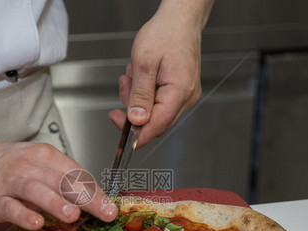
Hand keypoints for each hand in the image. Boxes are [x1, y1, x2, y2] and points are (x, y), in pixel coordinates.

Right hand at [0, 141, 117, 230]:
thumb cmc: (12, 166)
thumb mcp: (41, 164)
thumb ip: (64, 180)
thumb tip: (95, 200)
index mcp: (46, 156)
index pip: (75, 173)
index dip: (95, 191)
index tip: (111, 207)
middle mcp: (29, 166)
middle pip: (60, 181)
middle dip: (85, 198)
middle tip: (105, 213)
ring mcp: (10, 182)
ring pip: (35, 190)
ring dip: (55, 203)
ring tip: (73, 216)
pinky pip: (10, 207)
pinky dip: (23, 215)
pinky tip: (37, 223)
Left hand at [108, 0, 212, 147]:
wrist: (179, 19)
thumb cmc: (164, 34)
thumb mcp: (143, 63)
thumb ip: (140, 95)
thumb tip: (136, 121)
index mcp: (180, 92)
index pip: (156, 126)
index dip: (136, 134)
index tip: (119, 129)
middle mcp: (187, 97)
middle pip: (156, 123)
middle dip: (134, 110)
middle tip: (125, 85)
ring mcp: (187, 96)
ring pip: (156, 113)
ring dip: (138, 99)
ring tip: (133, 75)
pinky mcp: (182, 92)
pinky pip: (160, 103)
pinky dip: (146, 94)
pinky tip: (142, 78)